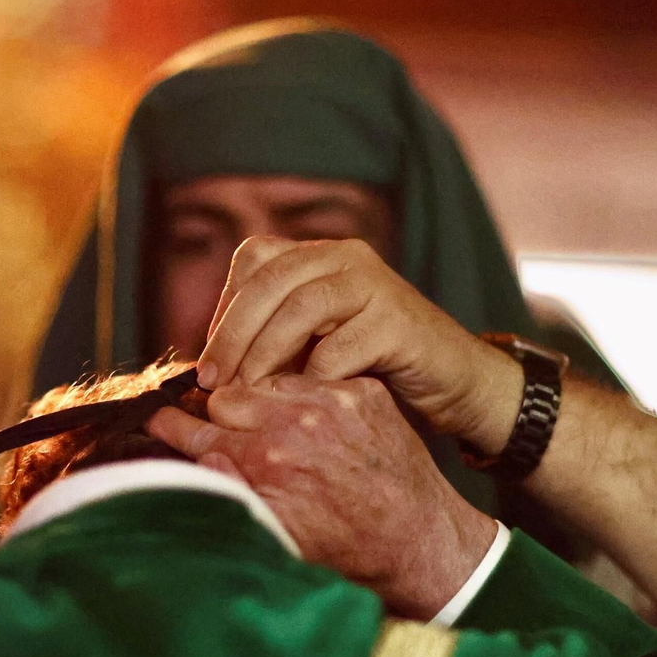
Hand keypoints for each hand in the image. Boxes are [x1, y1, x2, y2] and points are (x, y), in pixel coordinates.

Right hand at [147, 374, 497, 618]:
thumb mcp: (277, 537)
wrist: (421, 541)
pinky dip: (304, 396)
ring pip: (265, 380)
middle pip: (224, 397)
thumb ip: (230, 493)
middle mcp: (296, 423)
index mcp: (266, 462)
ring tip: (272, 431)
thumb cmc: (345, 549)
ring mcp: (332, 401)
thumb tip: (196, 455)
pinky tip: (312, 424)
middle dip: (219, 416)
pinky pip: (311, 376)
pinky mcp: (362, 390)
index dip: (171, 427)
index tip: (156, 421)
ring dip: (261, 401)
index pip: (195, 429)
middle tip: (226, 436)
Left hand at [197, 237, 521, 453]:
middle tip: (213, 380)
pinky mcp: (399, 322)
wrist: (451, 382)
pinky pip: (342, 345)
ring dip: (267, 353)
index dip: (225, 308)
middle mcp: (346, 258)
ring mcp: (376, 285)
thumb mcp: (310, 347)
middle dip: (234, 332)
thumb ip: (267, 343)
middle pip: (272, 279)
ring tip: (248, 392)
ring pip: (303, 306)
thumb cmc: (371, 370)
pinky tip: (302, 401)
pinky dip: (314, 376)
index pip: (254, 261)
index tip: (208, 360)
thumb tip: (204, 368)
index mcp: (319, 256)